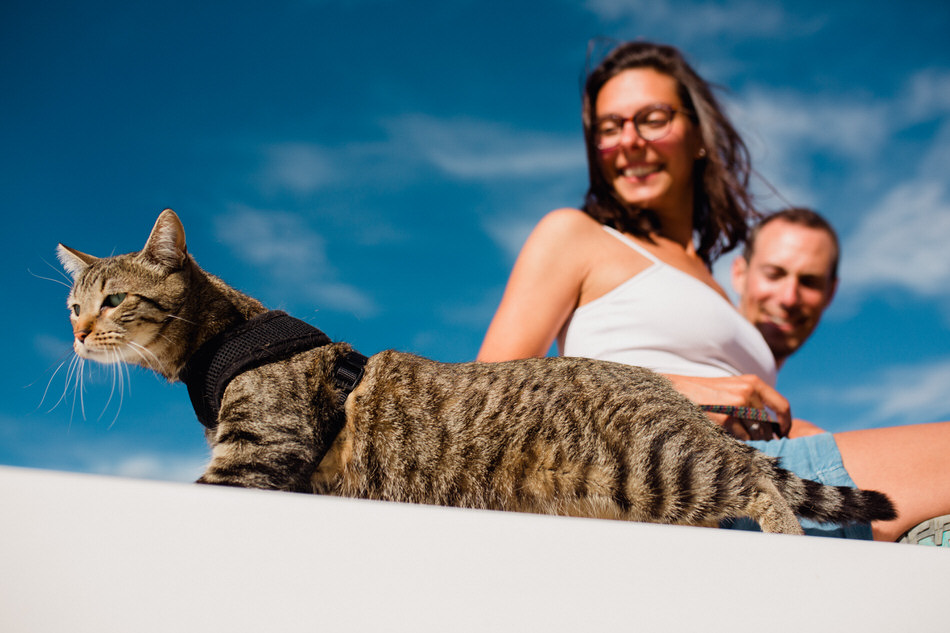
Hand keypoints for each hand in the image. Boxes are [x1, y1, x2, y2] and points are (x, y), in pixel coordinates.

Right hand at [664, 373, 791, 438]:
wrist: (678, 391)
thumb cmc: (705, 393)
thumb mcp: (732, 387)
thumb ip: (752, 399)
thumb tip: (772, 427)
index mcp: (752, 382)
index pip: (782, 405)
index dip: (786, 423)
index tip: (783, 434)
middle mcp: (748, 392)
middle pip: (767, 425)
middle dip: (763, 437)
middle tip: (752, 441)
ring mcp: (737, 406)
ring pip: (756, 434)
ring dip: (750, 441)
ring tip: (735, 438)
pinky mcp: (726, 419)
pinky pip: (742, 439)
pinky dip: (737, 442)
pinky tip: (726, 437)